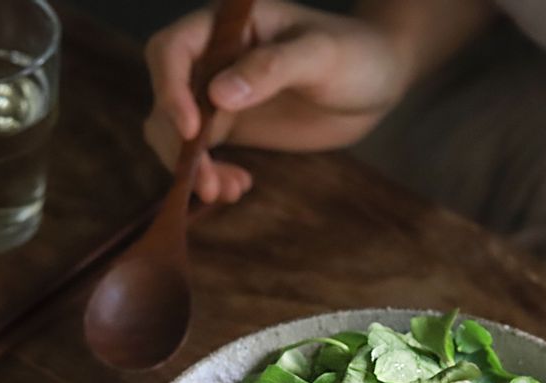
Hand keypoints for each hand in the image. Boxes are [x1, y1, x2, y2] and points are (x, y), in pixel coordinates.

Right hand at [144, 0, 407, 202]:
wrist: (377, 82)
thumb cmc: (355, 55)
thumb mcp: (321, 55)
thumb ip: (273, 68)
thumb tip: (219, 96)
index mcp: (227, 26)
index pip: (173, 50)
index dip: (170, 89)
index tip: (190, 130)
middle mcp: (214, 59)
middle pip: (167, 98)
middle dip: (179, 144)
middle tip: (208, 183)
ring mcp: (221, 95)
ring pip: (178, 132)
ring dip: (192, 166)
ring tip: (226, 192)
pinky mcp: (234, 127)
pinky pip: (204, 153)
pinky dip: (211, 174)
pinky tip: (238, 187)